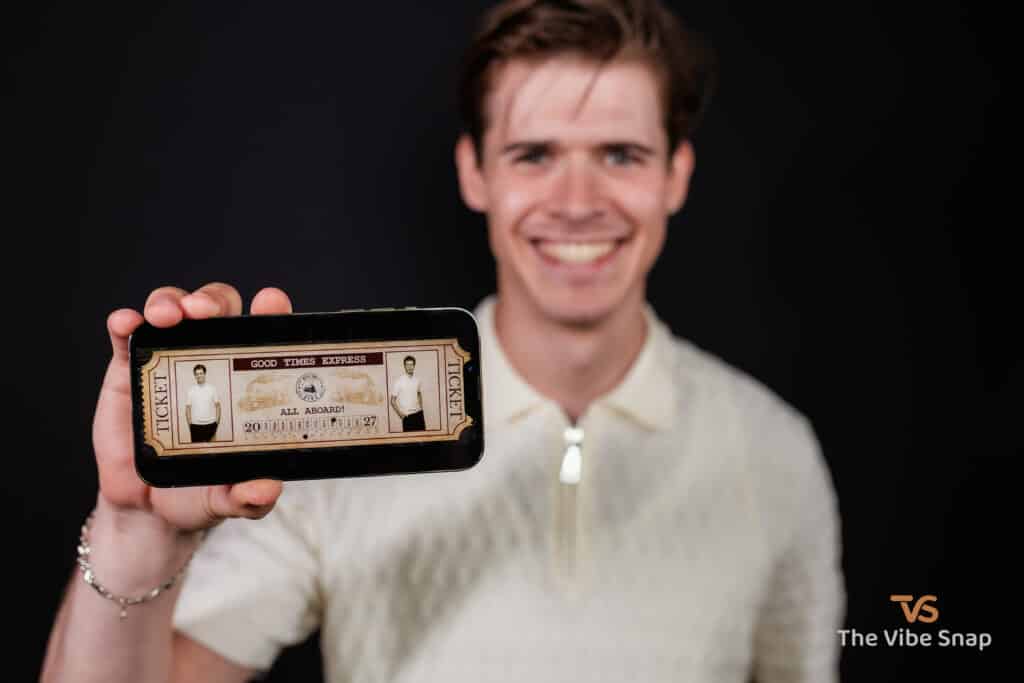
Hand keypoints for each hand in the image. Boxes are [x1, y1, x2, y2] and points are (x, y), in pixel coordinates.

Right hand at [93, 283, 290, 532]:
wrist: (147, 508)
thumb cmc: (200, 490)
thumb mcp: (228, 497)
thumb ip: (249, 497)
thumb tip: (267, 491)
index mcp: (246, 379)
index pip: (264, 334)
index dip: (270, 311)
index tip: (271, 301)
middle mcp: (211, 359)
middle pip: (219, 311)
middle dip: (214, 301)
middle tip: (207, 312)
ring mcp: (169, 360)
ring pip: (175, 310)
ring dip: (172, 302)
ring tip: (169, 316)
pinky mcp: (129, 369)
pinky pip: (127, 336)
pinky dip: (126, 322)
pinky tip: (127, 323)